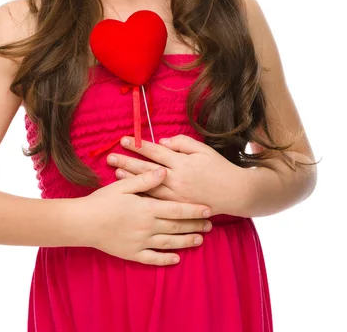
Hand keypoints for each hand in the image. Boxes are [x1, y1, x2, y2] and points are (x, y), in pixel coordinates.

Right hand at [81, 167, 211, 266]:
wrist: (83, 223)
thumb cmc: (102, 201)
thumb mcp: (122, 186)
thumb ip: (145, 180)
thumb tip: (164, 171)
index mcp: (146, 208)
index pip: (176, 209)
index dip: (193, 210)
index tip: (208, 210)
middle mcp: (147, 227)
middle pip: (176, 226)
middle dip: (194, 225)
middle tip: (210, 225)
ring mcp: (141, 242)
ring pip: (169, 242)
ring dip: (186, 241)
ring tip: (200, 240)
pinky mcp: (132, 254)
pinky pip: (153, 258)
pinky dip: (166, 259)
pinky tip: (177, 259)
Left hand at [106, 134, 247, 216]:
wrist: (235, 192)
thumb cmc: (219, 167)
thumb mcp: (202, 149)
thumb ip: (181, 143)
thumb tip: (161, 142)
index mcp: (182, 162)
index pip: (155, 152)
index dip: (138, 146)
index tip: (123, 140)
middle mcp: (177, 179)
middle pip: (146, 169)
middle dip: (127, 162)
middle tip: (111, 157)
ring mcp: (176, 195)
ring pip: (148, 186)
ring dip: (131, 180)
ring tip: (115, 173)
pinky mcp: (179, 207)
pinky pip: (157, 202)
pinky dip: (144, 196)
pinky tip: (133, 193)